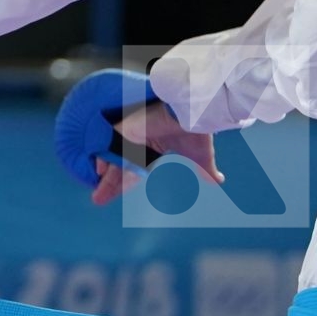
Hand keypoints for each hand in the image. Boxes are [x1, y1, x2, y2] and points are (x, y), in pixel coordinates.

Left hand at [91, 101, 222, 205]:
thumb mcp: (200, 156)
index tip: (116, 194)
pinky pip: (109, 143)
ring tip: (97, 196)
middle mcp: (139, 141)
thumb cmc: (196, 131)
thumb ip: (205, 169)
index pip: (134, 169)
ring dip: (105, 177)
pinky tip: (99, 170)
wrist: (193, 115)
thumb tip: (219, 181)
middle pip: (120, 167)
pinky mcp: (125, 127)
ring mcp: (130, 134)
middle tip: (98, 200)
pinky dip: (103, 156)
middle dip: (110, 185)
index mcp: (153, 146)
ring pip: (113, 158)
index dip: (125, 183)